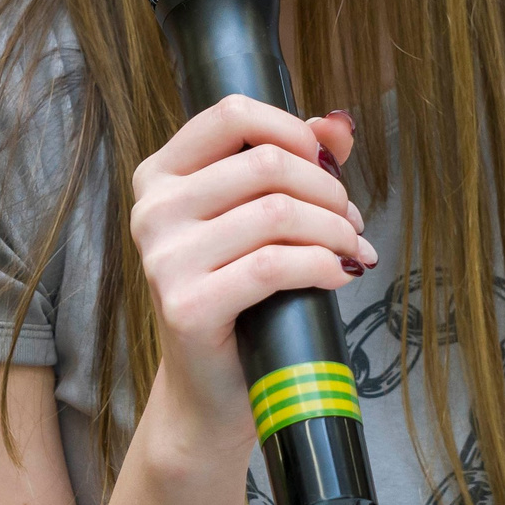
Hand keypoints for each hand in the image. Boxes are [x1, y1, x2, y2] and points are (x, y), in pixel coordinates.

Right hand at [128, 99, 371, 454]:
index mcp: (159, 176)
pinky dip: (322, 265)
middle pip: (266, 164)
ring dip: (334, 230)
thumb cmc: (239, 299)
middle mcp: (152, 211)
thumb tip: (339, 123)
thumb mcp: (256, 219)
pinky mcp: (187, 306)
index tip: (326, 160)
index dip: (291, 128)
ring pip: (277, 213)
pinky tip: (339, 276)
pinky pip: (274, 266)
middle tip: (351, 222)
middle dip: (327, 189)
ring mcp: (164, 260)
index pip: (230, 114)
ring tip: (352, 251)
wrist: (211, 390)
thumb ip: (292, 163)